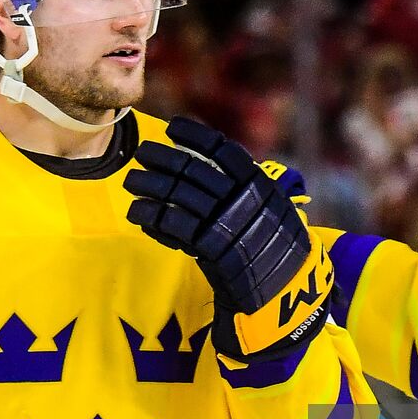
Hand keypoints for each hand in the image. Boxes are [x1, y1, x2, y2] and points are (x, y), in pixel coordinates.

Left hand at [124, 118, 331, 361]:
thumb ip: (247, 187)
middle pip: (194, 170)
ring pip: (179, 196)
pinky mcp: (211, 251)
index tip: (174, 127)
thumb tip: (212, 162)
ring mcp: (227, 224)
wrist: (285, 290)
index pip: (223, 150)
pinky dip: (153, 217)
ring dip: (151, 186)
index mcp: (258, 183)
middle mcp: (242, 199)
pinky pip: (175, 228)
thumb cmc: (276, 247)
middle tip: (142, 153)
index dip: (196, 136)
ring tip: (132, 181)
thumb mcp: (272, 208)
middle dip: (163, 158)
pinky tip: (138, 212)